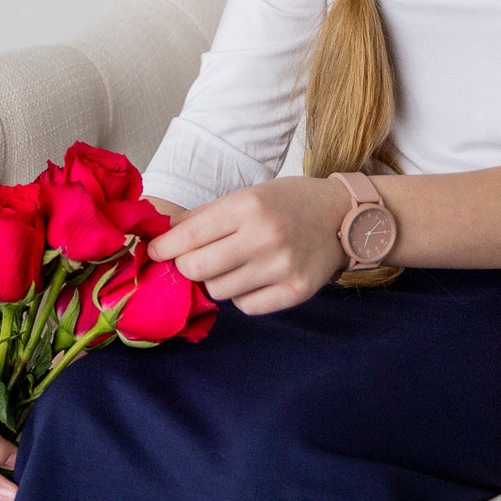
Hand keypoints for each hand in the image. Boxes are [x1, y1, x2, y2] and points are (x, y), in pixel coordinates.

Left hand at [146, 175, 350, 314]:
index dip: (164, 248)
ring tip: (236, 264)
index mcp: (249, 206)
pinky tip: (257, 277)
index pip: (188, 236)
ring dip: (218, 281)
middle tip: (194, 261)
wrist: (344, 216)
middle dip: (187, 267)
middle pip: (196, 269)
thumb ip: (205, 216)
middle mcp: (265, 236)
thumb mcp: (248, 195)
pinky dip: (244, 295)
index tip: (155, 252)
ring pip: (219, 291)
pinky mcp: (295, 292)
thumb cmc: (289, 202)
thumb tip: (162, 237)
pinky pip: (246, 306)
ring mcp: (282, 267)